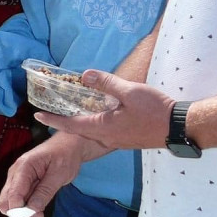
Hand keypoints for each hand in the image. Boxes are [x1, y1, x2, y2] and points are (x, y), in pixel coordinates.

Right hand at [0, 133, 94, 216]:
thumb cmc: (66, 155)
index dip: (16, 214)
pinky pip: (18, 200)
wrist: (69, 145)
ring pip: (10, 203)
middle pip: (5, 201)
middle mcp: (16, 173)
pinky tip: (38, 208)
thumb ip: (45, 192)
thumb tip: (32, 210)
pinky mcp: (22, 183)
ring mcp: (18, 178)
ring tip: (41, 213)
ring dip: (22, 212)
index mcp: (24, 167)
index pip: (13, 196)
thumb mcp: (60, 174)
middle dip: (17, 215)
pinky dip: (25, 208)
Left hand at [34, 70, 175, 150]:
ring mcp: (118, 140)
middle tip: (51, 112)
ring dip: (81, 122)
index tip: (37, 116)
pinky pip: (105, 131)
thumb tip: (85, 76)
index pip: (72, 124)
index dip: (54, 119)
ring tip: (72, 111)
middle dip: (65, 121)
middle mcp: (107, 137)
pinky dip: (96, 122)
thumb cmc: (155, 110)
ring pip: (93, 130)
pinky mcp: (127, 138)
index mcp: (104, 127)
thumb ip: (106, 83)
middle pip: (80, 129)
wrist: (179, 127)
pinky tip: (99, 114)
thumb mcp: (129, 92)